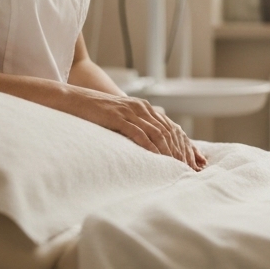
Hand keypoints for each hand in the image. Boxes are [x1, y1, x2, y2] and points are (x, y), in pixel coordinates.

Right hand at [60, 85, 204, 170]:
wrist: (74, 100)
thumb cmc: (96, 113)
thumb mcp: (121, 118)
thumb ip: (136, 127)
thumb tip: (149, 145)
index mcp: (145, 108)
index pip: (171, 128)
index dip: (185, 145)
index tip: (195, 161)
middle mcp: (142, 108)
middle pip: (169, 132)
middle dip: (181, 152)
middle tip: (190, 169)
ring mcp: (131, 112)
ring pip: (157, 133)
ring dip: (170, 152)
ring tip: (178, 167)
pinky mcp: (119, 117)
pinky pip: (139, 133)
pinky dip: (150, 146)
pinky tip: (157, 158)